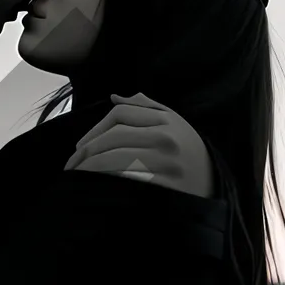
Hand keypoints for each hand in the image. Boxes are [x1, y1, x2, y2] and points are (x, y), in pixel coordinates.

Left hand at [64, 93, 215, 198]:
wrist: (213, 185)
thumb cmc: (186, 153)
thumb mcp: (173, 124)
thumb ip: (146, 108)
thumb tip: (114, 97)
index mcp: (166, 120)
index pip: (119, 115)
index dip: (93, 130)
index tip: (79, 147)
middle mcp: (167, 138)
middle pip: (113, 137)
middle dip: (86, 152)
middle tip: (72, 166)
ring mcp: (166, 162)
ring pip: (116, 158)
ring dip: (91, 168)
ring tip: (78, 177)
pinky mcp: (165, 186)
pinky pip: (127, 180)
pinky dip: (108, 182)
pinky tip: (97, 188)